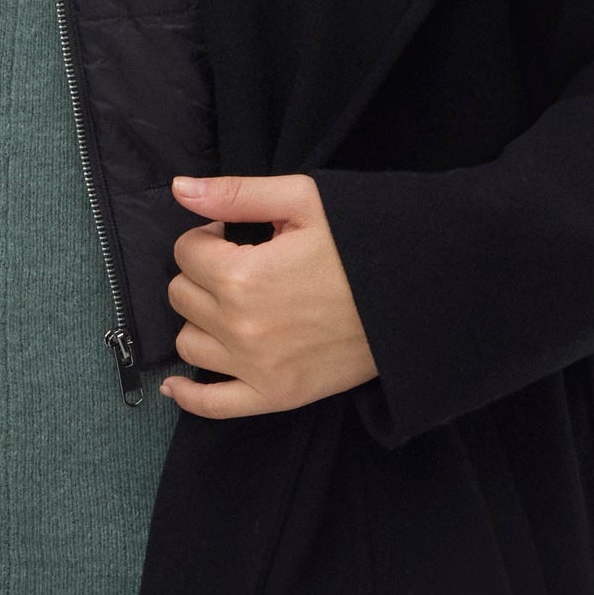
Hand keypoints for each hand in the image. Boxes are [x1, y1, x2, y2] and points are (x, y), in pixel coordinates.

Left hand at [160, 174, 376, 418]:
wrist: (416, 296)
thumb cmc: (364, 242)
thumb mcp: (304, 200)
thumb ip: (236, 194)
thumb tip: (179, 189)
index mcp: (242, 276)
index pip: (186, 252)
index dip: (207, 237)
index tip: (232, 237)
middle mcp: (240, 327)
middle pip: (181, 296)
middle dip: (201, 275)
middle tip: (238, 268)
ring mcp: (256, 368)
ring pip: (188, 344)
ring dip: (201, 322)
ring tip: (232, 308)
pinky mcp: (275, 396)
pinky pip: (212, 405)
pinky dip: (188, 395)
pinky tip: (176, 385)